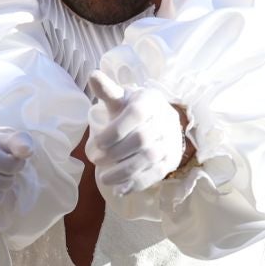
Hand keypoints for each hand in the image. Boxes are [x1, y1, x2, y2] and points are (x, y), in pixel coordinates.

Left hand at [85, 73, 187, 197]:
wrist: (158, 122)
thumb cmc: (132, 111)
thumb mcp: (121, 99)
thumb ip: (108, 91)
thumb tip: (93, 75)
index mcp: (151, 101)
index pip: (136, 114)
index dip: (115, 130)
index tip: (97, 143)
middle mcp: (165, 120)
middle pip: (142, 140)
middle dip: (116, 153)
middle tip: (95, 160)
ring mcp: (171, 142)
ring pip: (149, 159)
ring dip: (124, 172)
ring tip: (103, 179)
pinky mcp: (172, 160)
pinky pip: (156, 174)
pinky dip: (137, 184)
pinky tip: (120, 190)